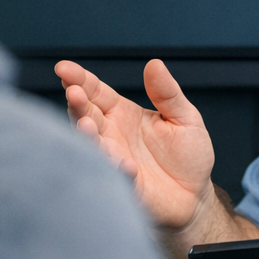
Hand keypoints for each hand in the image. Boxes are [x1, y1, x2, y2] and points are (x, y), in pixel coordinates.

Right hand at [55, 60, 214, 228]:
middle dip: (77, 104)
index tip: (63, 68)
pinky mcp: (123, 185)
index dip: (80, 80)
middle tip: (74, 93)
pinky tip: (125, 164)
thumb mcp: (185, 118)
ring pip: (92, 146)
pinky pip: (116, 177)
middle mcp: (111, 135)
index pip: (96, 92)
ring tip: (86, 125)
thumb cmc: (188, 154)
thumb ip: (168, 94)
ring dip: (87, 136)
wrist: (195, 194)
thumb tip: (155, 64)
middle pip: (86, 115)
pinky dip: (117, 169)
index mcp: (122, 114)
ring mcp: (113, 160)